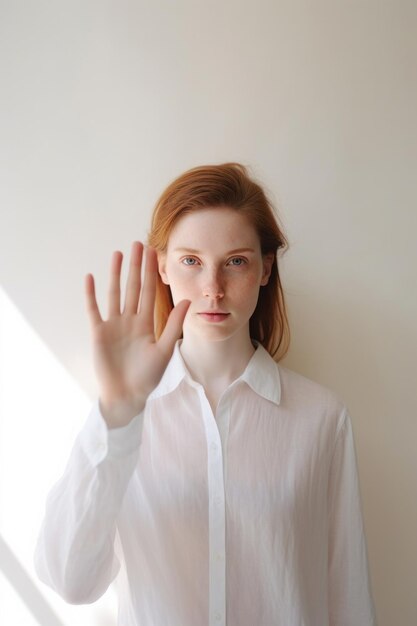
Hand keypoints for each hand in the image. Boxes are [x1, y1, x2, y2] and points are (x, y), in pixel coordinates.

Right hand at [84, 241, 189, 426]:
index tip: (155, 254)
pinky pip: (94, 310)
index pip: (150, 292)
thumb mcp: (164, 350)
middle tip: (138, 244)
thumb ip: (174, 324)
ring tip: (118, 254)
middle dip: (136, 266)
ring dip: (116, 274)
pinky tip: (91, 277)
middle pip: (133, 287)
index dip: (152, 273)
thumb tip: (188, 300)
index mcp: (147, 323)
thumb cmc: (147, 377)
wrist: (127, 395)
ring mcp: (114, 325)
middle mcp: (130, 320)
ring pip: (115, 293)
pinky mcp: (99, 333)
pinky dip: (91, 294)